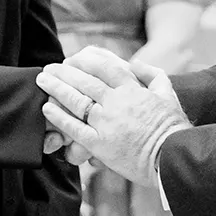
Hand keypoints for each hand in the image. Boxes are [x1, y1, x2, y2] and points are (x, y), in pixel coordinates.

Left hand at [37, 47, 190, 185]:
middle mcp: (116, 103)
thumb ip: (152, 74)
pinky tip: (47, 109)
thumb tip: (134, 63)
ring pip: (76, 101)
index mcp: (132, 89)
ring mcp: (107, 123)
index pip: (104, 67)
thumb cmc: (172, 127)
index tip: (73, 58)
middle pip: (85, 81)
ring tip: (43, 81)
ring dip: (56, 88)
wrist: (173, 157)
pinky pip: (75, 128)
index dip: (85, 60)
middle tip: (49, 67)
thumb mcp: (168, 93)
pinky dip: (59, 117)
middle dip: (64, 72)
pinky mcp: (100, 145)